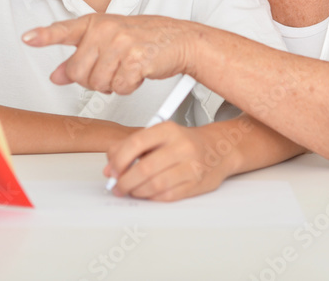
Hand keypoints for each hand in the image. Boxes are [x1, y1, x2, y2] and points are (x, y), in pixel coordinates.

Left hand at [22, 14, 195, 94]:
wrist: (179, 40)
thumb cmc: (144, 40)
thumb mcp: (109, 43)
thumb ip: (81, 58)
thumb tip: (57, 75)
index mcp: (96, 23)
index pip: (65, 30)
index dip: (44, 36)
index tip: (28, 38)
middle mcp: (106, 30)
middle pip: (79, 72)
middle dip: (91, 80)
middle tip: (109, 72)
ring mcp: (121, 43)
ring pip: (98, 83)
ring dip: (111, 85)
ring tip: (125, 70)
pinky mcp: (136, 59)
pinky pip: (119, 87)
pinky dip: (127, 87)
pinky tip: (136, 74)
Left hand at [105, 122, 231, 200]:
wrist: (219, 148)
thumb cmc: (184, 142)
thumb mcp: (158, 136)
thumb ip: (130, 147)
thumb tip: (110, 168)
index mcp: (168, 130)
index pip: (136, 143)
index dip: (119, 160)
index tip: (112, 170)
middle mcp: (182, 146)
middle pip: (144, 168)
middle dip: (125, 181)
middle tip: (117, 186)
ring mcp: (192, 166)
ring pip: (156, 185)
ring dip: (137, 191)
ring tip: (132, 190)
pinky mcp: (197, 183)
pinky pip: (168, 196)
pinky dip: (152, 198)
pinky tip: (148, 194)